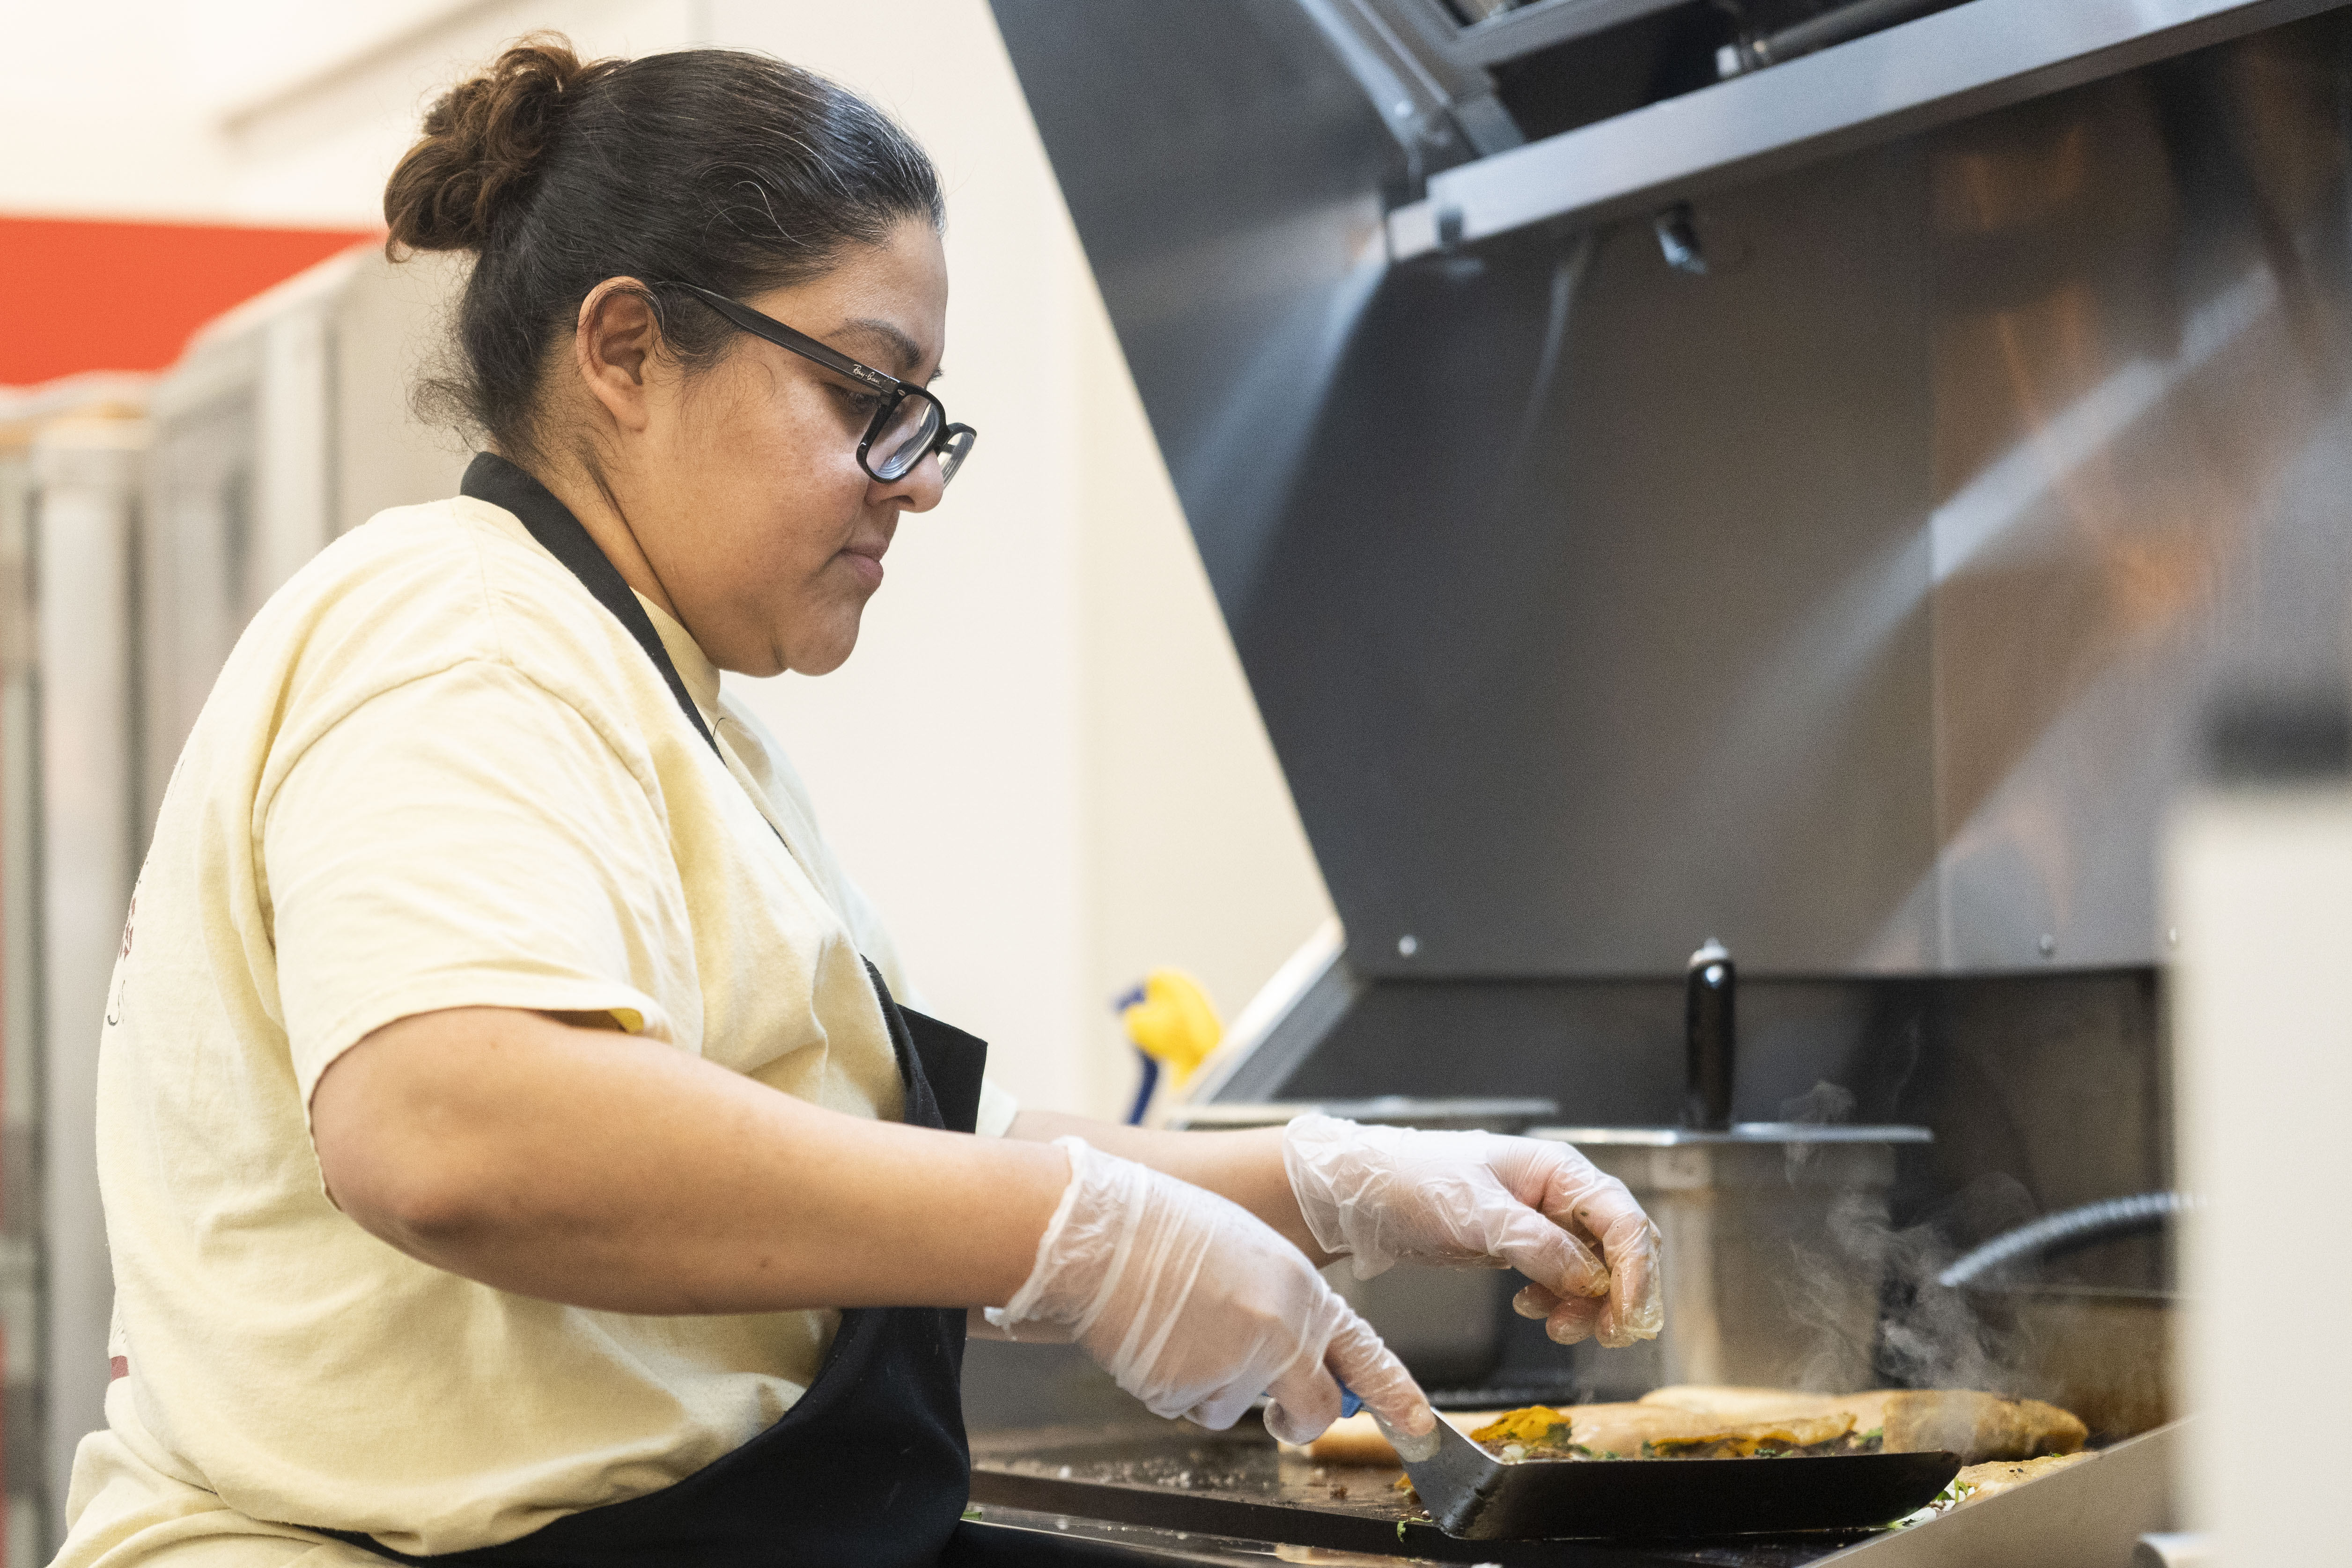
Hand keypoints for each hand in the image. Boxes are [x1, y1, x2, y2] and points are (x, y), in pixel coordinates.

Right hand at [987, 1137, 1432, 1444]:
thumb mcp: (1253, 1255)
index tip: (1420, 1424)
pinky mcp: (1188, 1392)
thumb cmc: (1170, 1231)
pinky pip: (1189, 1407)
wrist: (1104, 1234)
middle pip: (1315, 1410)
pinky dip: (1174, 1385)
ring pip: (1237, 1408)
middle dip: (1299, 1417)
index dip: (1396, 1394)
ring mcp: (1234, 1367)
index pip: (1365, 1353)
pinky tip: (1157, 1337)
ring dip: (1214, 1386)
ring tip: (1183, 1327)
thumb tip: (1304, 1351)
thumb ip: (1286, 1304)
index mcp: (1300, 1290)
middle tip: (1280, 1409)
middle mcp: (1279, 1333)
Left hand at [1281, 1115, 1663, 1348]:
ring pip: (1596, 1272)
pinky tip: (1531, 1308)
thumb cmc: (1413, 1181)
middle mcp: (1558, 1194)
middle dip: (1620, 1294)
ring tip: (1558, 1326)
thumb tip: (1591, 1278)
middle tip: (1606, 1334)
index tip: (1628, 1316)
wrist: (1364, 1195)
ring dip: (1588, 1306)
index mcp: (1558, 1170)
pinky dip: (1559, 1302)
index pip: (1624, 1220)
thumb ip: (1537, 1244)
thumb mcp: (1474, 1211)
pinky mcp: (1523, 1248)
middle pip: (1621, 1249)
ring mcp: (1542, 1222)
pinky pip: (1563, 1281)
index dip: (1638, 1271)